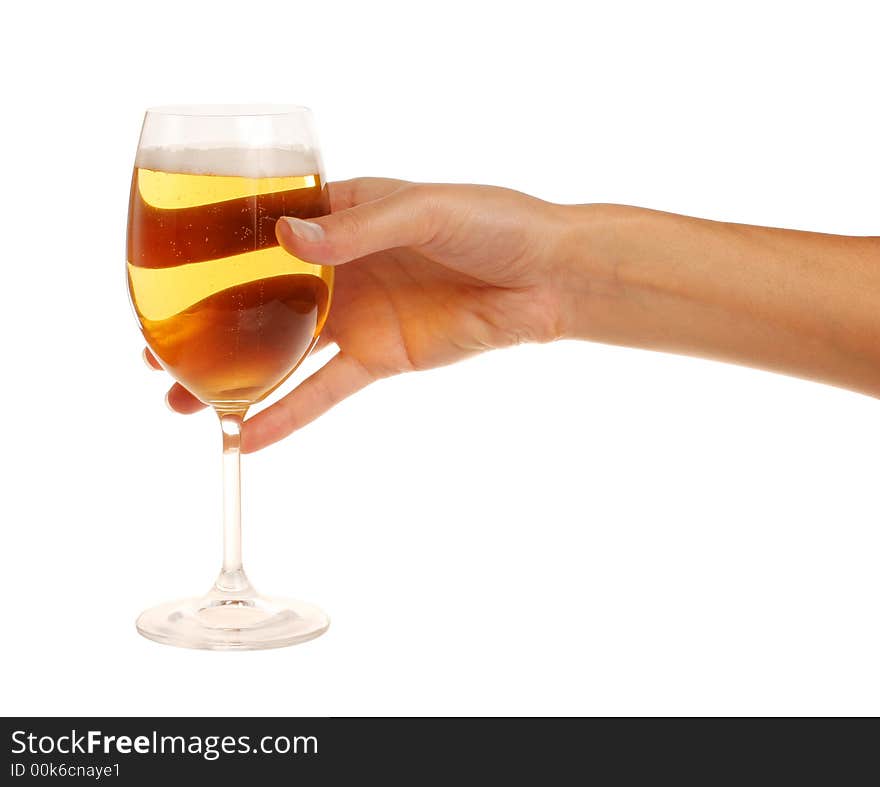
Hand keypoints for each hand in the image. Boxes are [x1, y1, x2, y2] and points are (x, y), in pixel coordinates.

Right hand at [150, 178, 568, 450]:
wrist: (547, 278)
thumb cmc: (495, 223)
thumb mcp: (426, 210)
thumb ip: (358, 227)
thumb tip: (287, 239)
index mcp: (341, 215)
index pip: (261, 232)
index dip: (209, 254)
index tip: (157, 276)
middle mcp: (337, 267)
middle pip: (255, 298)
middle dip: (203, 324)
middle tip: (153, 353)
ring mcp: (354, 316)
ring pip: (279, 350)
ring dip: (230, 376)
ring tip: (178, 402)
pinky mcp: (378, 358)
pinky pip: (324, 390)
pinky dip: (288, 413)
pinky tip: (246, 436)